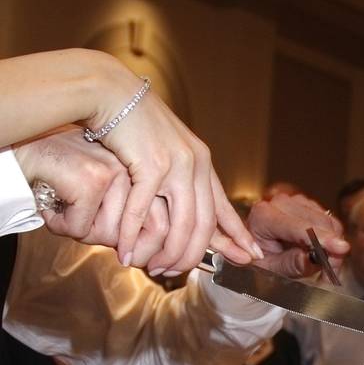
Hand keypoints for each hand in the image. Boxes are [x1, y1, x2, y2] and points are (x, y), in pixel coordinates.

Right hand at [14, 127, 172, 268]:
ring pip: (114, 234)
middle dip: (137, 254)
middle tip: (121, 256)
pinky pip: (82, 227)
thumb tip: (155, 258)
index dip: (173, 253)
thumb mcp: (121, 194)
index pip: (183, 222)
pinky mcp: (93, 177)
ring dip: (88, 235)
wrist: (36, 143)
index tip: (157, 268)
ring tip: (73, 218)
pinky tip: (54, 208)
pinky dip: (63, 226)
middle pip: (158, 231)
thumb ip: (144, 218)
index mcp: (162, 172)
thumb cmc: (78, 174)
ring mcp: (121, 172)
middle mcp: (146, 169)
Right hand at [89, 59, 260, 273]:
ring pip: (180, 223)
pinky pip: (144, 210)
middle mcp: (195, 165)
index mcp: (202, 162)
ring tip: (154, 267)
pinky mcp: (149, 164)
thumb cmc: (135, 124)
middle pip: (203, 224)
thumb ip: (181, 175)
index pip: (224, 207)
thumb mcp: (168, 150)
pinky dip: (134, 235)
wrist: (111, 93)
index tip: (251, 255)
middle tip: (178, 272)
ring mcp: (175, 165)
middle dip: (193, 254)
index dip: (237, 235)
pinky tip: (127, 251)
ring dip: (166, 251)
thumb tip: (186, 204)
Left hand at [245, 193, 348, 277]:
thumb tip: (312, 258)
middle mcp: (280, 203)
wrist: (259, 250)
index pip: (298, 227)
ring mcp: (296, 201)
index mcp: (263, 216)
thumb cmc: (261, 260)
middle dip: (330, 248)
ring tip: (325, 268)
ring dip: (333, 246)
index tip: (341, 249)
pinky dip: (333, 240)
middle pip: (319, 222)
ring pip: (328, 222)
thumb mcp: (272, 269)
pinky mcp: (309, 205)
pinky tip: (324, 255)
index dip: (321, 238)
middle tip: (330, 273)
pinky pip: (331, 221)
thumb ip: (291, 264)